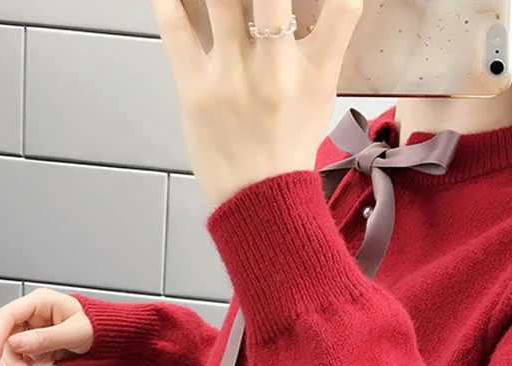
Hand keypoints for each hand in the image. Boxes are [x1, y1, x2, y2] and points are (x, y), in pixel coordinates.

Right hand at [0, 288, 93, 365]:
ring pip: (10, 357)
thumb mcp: (75, 332)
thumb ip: (46, 338)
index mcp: (40, 303)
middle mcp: (31, 317)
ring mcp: (30, 334)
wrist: (108, 338)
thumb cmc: (97, 326)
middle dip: (15, 365)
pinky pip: (19, 365)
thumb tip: (16, 343)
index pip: (6, 317)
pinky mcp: (32, 349)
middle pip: (5, 341)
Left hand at [152, 0, 363, 210]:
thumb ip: (323, 45)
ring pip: (219, 0)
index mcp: (315, 73)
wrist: (259, 200)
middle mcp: (275, 70)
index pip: (343, 8)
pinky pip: (174, 28)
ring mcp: (231, 77)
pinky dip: (168, 0)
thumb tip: (322, 2)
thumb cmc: (288, 146)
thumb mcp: (320, 96)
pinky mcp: (194, 89)